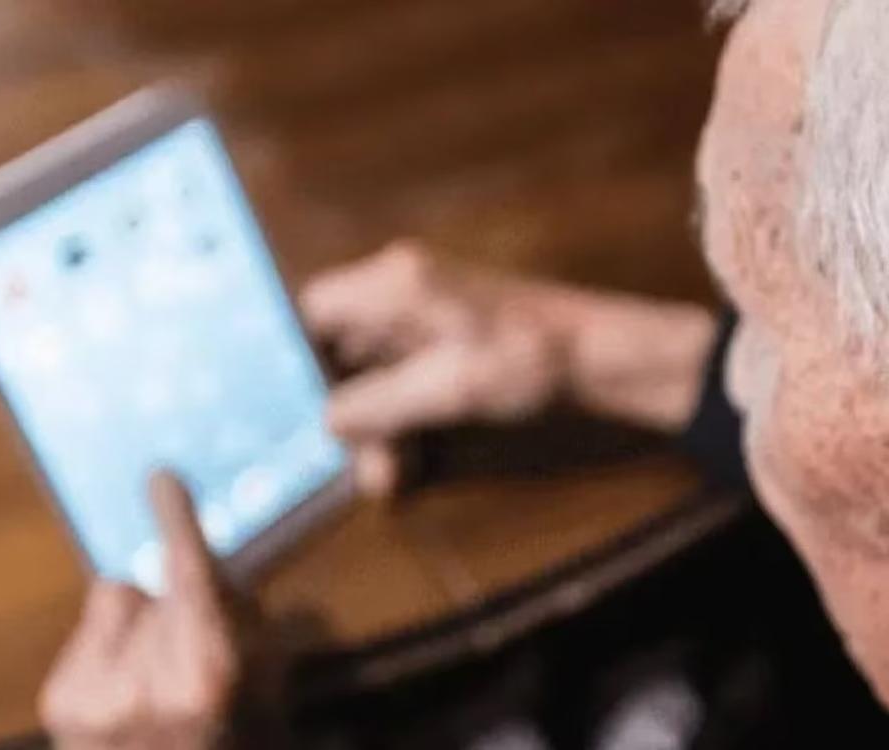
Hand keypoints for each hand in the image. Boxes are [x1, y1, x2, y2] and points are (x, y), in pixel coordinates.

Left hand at [40, 473, 241, 749]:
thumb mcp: (269, 680)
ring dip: (138, 622)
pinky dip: (110, 649)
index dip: (176, 518)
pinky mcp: (63, 703)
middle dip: (175, 600)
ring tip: (157, 674)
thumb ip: (242, 618)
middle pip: (154, 587)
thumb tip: (208, 561)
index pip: (189, 571)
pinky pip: (90, 632)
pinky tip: (129, 691)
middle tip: (193, 645)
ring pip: (117, 598)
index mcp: (210, 672)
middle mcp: (146, 681)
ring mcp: (96, 695)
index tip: (161, 477)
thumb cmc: (240, 738)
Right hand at [301, 240, 716, 496]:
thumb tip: (326, 423)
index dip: (292, 355)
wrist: (604, 358)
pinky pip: (404, 382)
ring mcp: (428, 320)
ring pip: (372, 373)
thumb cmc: (528, 360)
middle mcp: (403, 293)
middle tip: (344, 461)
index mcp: (395, 283)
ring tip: (381, 478)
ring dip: (373, 426)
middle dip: (339, 408)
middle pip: (339, 348)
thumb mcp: (447, 388)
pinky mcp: (451, 346)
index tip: (284, 409)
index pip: (312, 308)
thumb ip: (379, 404)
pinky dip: (400, 421)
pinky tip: (402, 465)